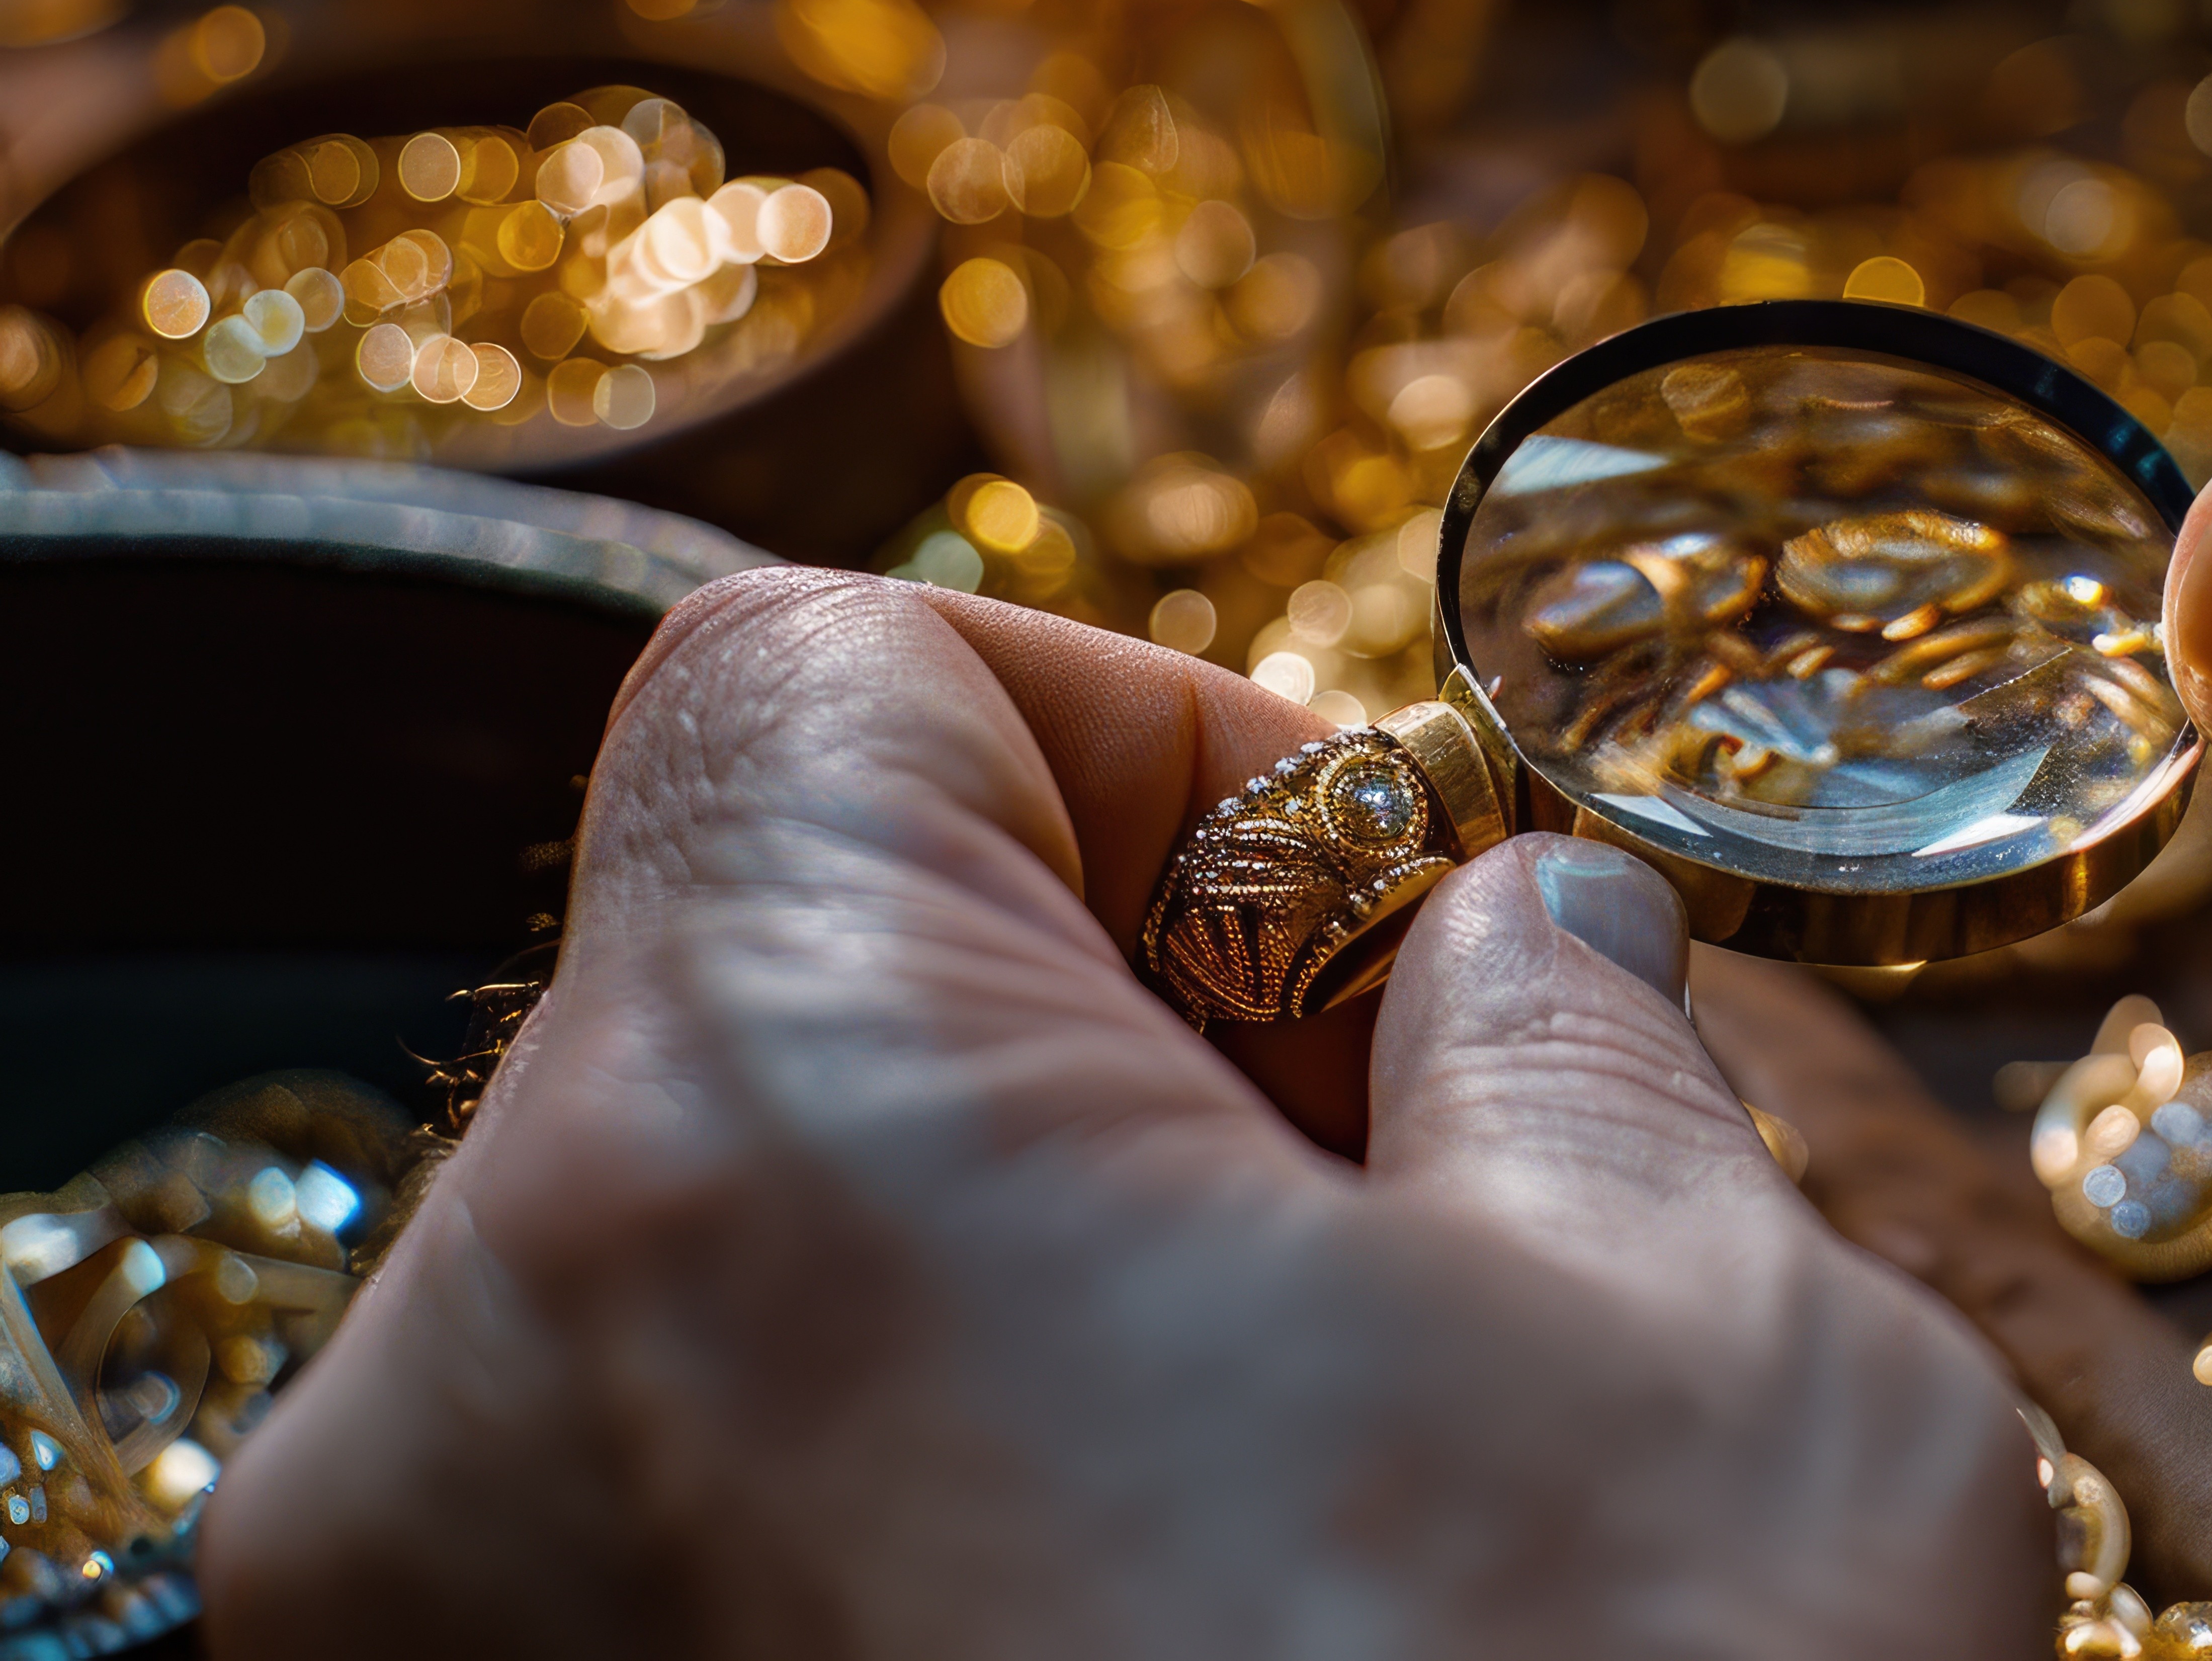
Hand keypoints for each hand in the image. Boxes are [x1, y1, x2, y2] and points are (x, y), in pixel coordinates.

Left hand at [197, 569, 2042, 1656]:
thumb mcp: (1712, 1340)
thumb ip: (1580, 1047)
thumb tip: (1527, 939)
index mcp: (760, 1149)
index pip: (817, 684)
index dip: (1134, 732)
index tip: (1349, 902)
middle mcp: (486, 1409)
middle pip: (766, 983)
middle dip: (1115, 1028)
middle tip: (1409, 1176)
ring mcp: (462, 1655)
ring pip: (742, 1268)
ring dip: (1039, 1270)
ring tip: (1331, 1429)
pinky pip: (692, 1511)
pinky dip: (930, 1479)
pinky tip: (1193, 1585)